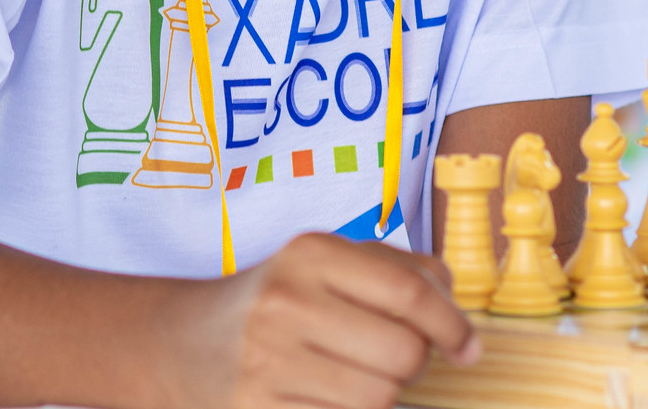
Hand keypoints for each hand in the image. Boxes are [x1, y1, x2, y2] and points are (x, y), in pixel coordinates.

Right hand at [168, 234, 479, 408]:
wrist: (180, 341)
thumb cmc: (276, 299)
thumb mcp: (327, 262)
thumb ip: (399, 270)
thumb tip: (458, 312)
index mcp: (312, 253)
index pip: (411, 294)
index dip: (453, 326)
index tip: (467, 348)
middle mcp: (286, 301)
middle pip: (402, 355)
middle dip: (415, 365)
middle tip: (397, 361)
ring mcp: (266, 360)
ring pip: (378, 400)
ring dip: (384, 396)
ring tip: (359, 378)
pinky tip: (331, 397)